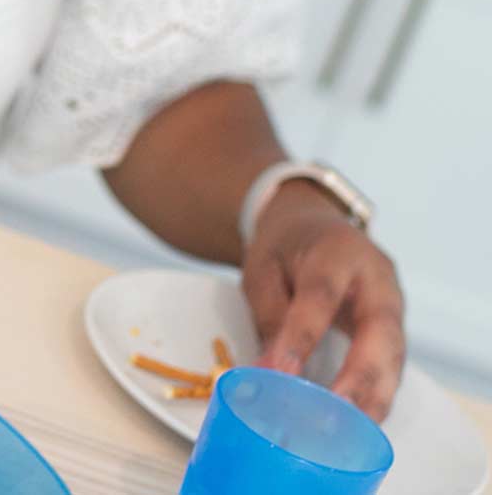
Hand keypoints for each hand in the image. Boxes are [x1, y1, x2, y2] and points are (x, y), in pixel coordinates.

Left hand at [241, 181, 405, 420]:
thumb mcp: (262, 268)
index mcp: (337, 252)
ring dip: (375, 396)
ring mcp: (393, 303)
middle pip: (379, 331)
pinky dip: (377, 394)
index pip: (321, 296)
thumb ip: (269, 314)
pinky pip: (391, 364)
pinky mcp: (394, 327)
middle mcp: (377, 278)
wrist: (312, 223)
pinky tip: (359, 423)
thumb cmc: (284, 247)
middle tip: (336, 414)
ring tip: (350, 434)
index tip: (281, 374)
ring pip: (394, 355)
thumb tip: (268, 371)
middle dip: (361, 377)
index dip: (302, 337)